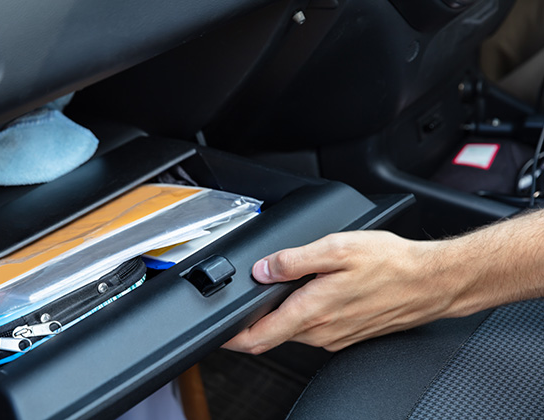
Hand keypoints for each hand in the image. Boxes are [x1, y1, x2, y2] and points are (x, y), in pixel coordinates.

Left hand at [223, 230, 455, 353]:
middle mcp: (321, 332)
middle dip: (256, 319)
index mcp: (312, 311)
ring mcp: (335, 336)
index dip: (231, 336)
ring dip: (281, 315)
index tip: (218, 330)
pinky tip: (314, 294)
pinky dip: (304, 316)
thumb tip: (264, 268)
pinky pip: (315, 329)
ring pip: (294, 331)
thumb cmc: (390, 264)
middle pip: (273, 334)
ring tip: (283, 289)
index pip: (258, 338)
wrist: (431, 282)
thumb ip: (294, 260)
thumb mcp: (336, 248)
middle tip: (252, 296)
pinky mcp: (348, 335)